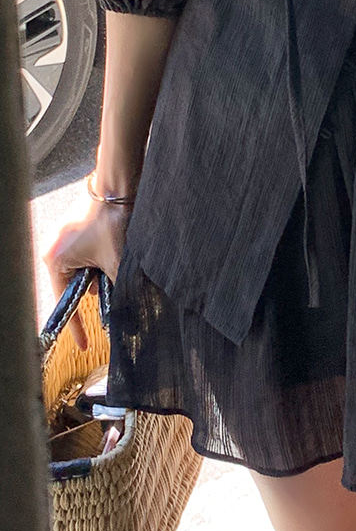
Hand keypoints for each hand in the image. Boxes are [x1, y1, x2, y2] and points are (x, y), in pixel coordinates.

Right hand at [43, 189, 132, 351]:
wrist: (119, 184)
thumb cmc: (112, 221)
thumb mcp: (116, 262)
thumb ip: (117, 288)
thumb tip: (125, 313)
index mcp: (55, 260)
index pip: (65, 303)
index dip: (77, 327)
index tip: (85, 346)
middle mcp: (55, 249)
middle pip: (77, 286)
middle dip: (98, 287)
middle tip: (113, 277)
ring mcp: (65, 237)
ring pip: (86, 270)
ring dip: (103, 269)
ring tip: (117, 254)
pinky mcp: (78, 228)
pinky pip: (89, 253)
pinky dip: (103, 256)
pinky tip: (116, 245)